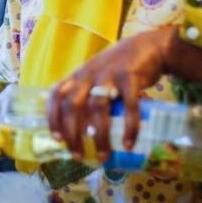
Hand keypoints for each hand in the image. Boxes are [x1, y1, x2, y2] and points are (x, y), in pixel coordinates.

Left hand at [47, 27, 176, 162]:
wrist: (148, 47)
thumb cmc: (118, 69)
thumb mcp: (97, 78)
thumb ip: (88, 97)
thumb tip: (83, 134)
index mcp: (78, 76)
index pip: (56, 95)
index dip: (53, 116)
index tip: (57, 139)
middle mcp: (89, 74)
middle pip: (72, 105)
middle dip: (73, 133)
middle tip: (78, 155)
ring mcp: (109, 74)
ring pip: (98, 107)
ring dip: (100, 135)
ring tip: (104, 155)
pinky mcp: (130, 76)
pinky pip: (129, 105)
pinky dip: (129, 126)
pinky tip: (128, 143)